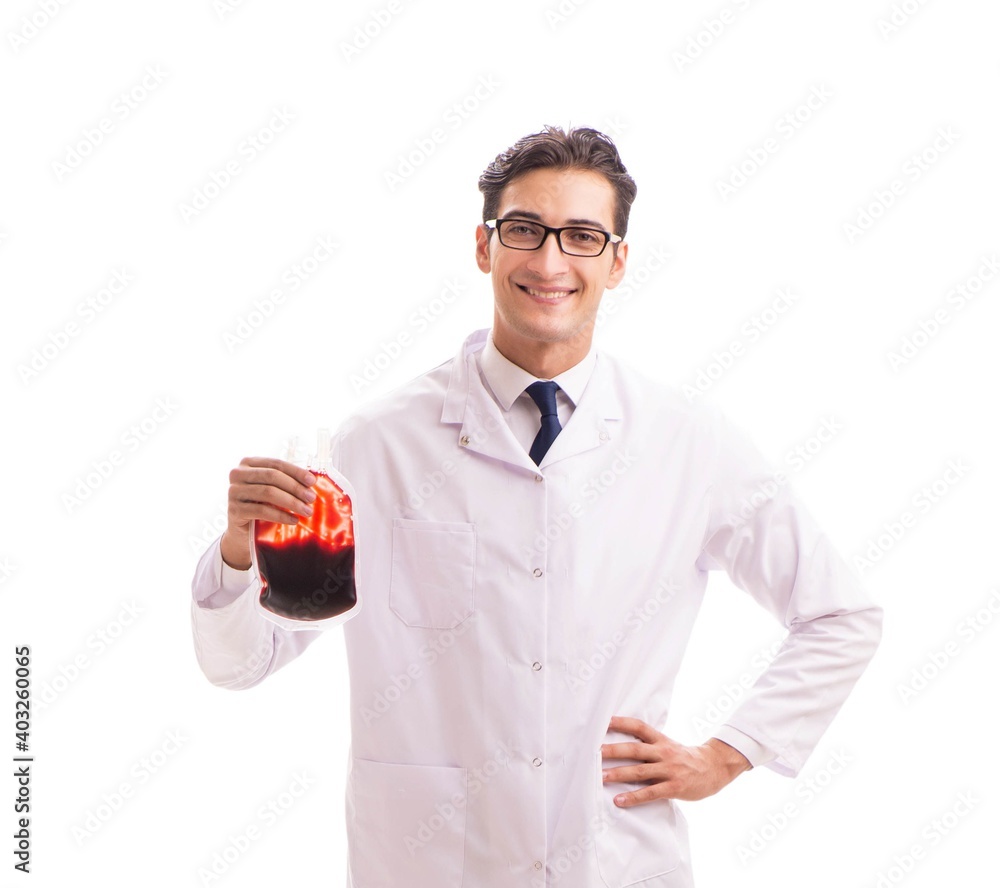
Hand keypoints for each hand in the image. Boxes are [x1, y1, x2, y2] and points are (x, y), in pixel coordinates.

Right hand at [221, 457, 317, 568]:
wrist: (242, 532)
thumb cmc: (261, 505)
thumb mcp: (273, 489)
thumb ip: (287, 481)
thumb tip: (312, 481)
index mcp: (248, 463)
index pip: (276, 463)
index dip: (296, 471)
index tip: (313, 481)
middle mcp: (237, 474)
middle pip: (272, 477)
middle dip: (295, 487)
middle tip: (312, 498)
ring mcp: (233, 491)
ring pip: (268, 493)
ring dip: (291, 502)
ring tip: (307, 511)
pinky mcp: (234, 510)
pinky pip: (262, 510)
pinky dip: (281, 515)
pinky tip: (294, 520)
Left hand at [600, 715, 750, 806]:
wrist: (714, 768)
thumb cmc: (685, 758)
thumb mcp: (668, 745)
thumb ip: (649, 745)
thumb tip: (622, 744)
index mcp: (661, 740)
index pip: (639, 727)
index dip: (622, 722)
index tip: (604, 720)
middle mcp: (663, 752)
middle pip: (635, 749)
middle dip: (613, 750)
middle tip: (594, 752)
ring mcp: (669, 770)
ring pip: (640, 771)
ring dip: (618, 774)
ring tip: (600, 777)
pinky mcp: (674, 787)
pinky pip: (650, 793)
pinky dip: (634, 797)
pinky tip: (619, 801)